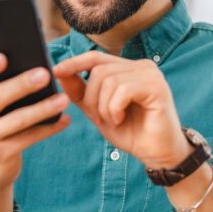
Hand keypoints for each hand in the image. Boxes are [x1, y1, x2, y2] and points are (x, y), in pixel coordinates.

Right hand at [0, 53, 70, 192]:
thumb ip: (4, 90)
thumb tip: (35, 67)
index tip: (2, 57)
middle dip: (22, 84)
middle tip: (45, 74)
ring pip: (16, 119)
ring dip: (43, 108)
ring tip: (63, 99)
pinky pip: (28, 138)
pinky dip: (48, 128)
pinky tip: (64, 119)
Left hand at [53, 52, 190, 168]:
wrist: (157, 154)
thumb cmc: (131, 132)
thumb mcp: (98, 111)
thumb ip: (81, 92)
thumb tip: (59, 72)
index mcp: (129, 68)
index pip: (96, 57)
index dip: (75, 63)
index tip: (55, 71)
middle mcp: (141, 66)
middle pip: (98, 70)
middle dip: (91, 97)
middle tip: (100, 118)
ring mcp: (151, 74)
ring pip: (108, 80)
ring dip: (103, 107)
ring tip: (113, 120)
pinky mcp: (157, 86)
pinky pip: (122, 90)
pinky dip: (114, 108)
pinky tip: (121, 119)